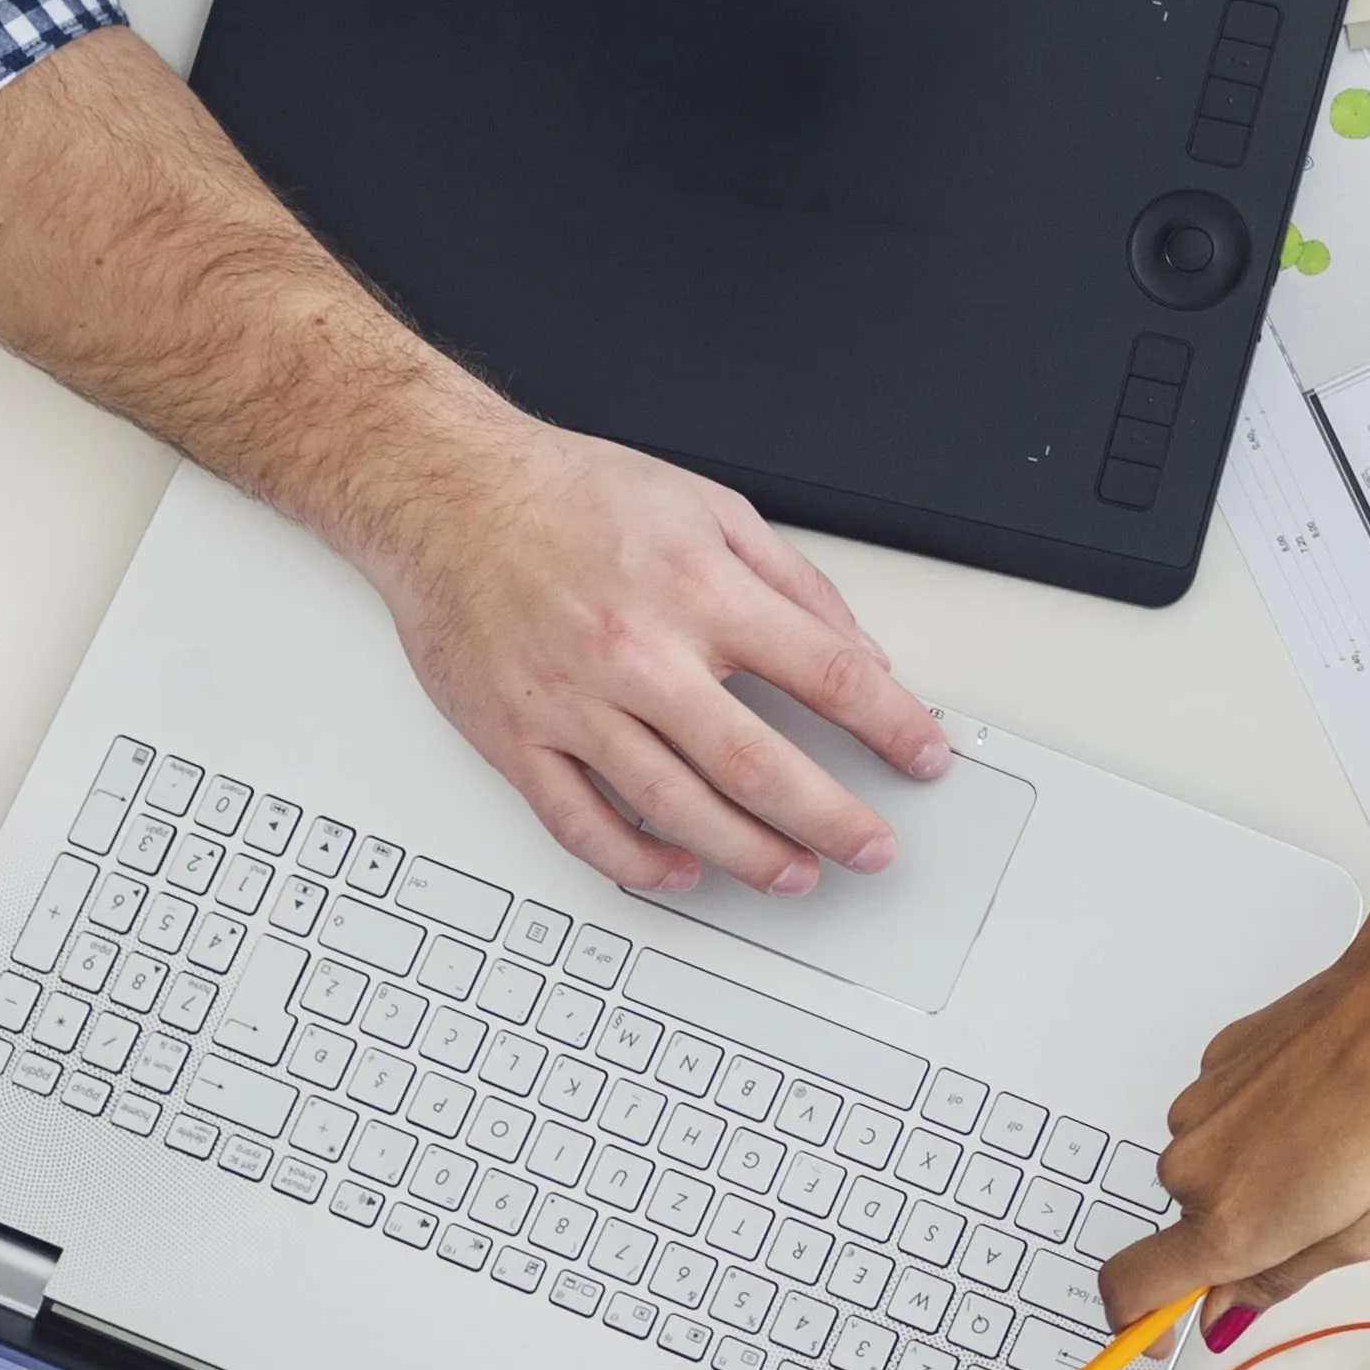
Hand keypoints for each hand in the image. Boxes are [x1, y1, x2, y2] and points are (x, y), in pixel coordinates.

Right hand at [332, 403, 951, 899]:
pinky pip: (582, 822)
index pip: (827, 673)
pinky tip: (680, 873)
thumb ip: (794, 582)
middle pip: (758, 763)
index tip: (922, 754)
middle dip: (832, 817)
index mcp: (700, 590)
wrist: (447, 494)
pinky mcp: (516, 739)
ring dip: (747, 855)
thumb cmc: (571, 495)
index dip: (891, 724)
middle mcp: (639, 653)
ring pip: (676, 809)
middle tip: (873, 847)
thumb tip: (860, 650)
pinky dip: (636, 862)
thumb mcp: (709, 508)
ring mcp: (574, 704)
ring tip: (794, 874)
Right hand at [1097, 915, 1369, 1344]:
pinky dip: (1258, 1127)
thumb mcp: (1366, 1232)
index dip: (1136, 1322)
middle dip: (1237, 1235)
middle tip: (1319, 1209)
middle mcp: (1194, 1165)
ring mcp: (1198, 1107)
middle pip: (1185, 1229)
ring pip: (1207, 1171)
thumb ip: (1279, 1280)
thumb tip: (1224, 1313)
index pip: (1128, 1289)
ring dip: (1254, 1176)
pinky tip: (1319, 1104)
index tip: (1158, 1331)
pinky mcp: (1213, 1062)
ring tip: (1332, 1145)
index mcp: (1230, 1222)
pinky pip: (1222, 1120)